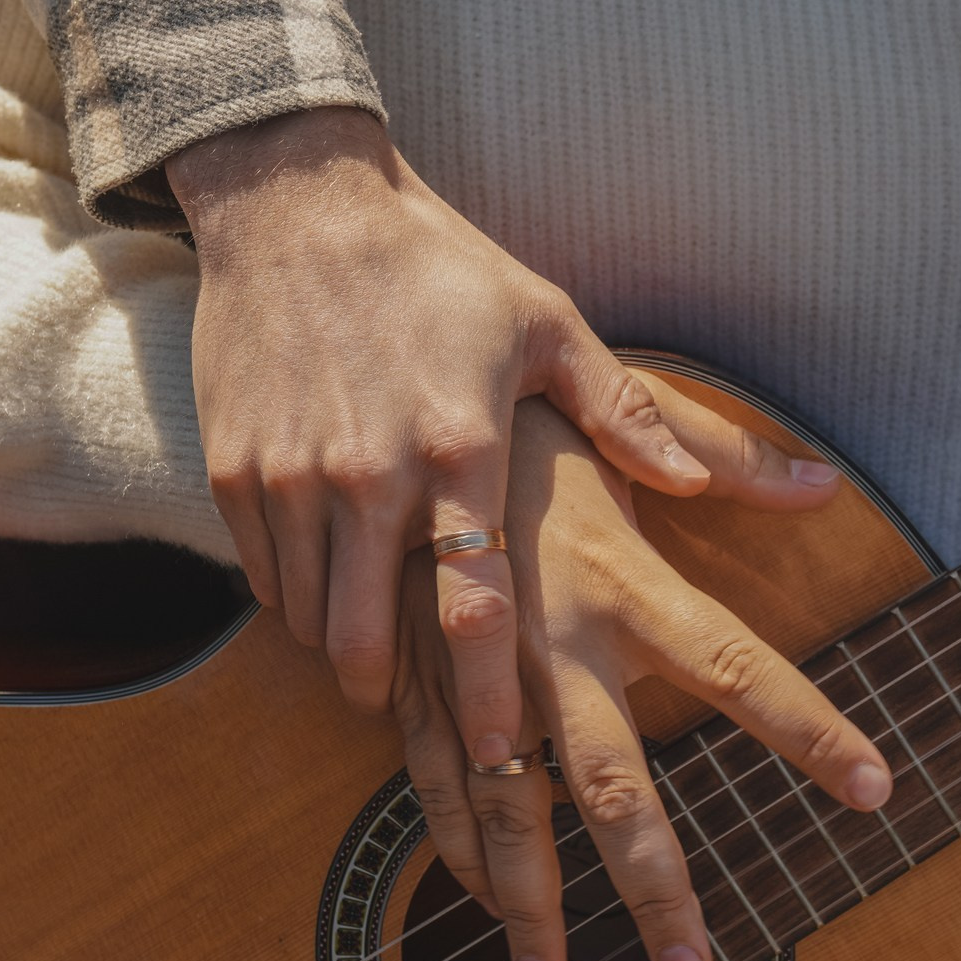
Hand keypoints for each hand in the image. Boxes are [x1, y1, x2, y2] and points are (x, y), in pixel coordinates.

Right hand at [172, 108, 713, 759]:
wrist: (297, 202)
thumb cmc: (439, 268)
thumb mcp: (550, 328)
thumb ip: (635, 418)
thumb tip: (724, 485)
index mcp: (464, 449)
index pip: (477, 607)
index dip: (491, 694)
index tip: (508, 757)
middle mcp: (370, 475)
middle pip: (372, 642)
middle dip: (399, 700)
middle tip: (426, 720)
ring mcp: (292, 477)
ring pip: (313, 622)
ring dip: (347, 654)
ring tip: (380, 661)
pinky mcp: (236, 471)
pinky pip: (267, 579)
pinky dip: (300, 602)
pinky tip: (331, 592)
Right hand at [391, 388, 894, 960]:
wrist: (352, 365)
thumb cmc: (498, 388)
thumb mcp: (607, 398)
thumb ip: (721, 455)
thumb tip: (825, 485)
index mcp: (618, 572)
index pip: (737, 665)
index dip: (808, 729)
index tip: (874, 789)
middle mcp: (547, 636)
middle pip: (609, 782)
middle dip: (651, 880)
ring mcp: (471, 665)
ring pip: (502, 807)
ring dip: (528, 901)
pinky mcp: (408, 671)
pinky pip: (431, 779)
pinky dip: (454, 845)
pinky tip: (481, 902)